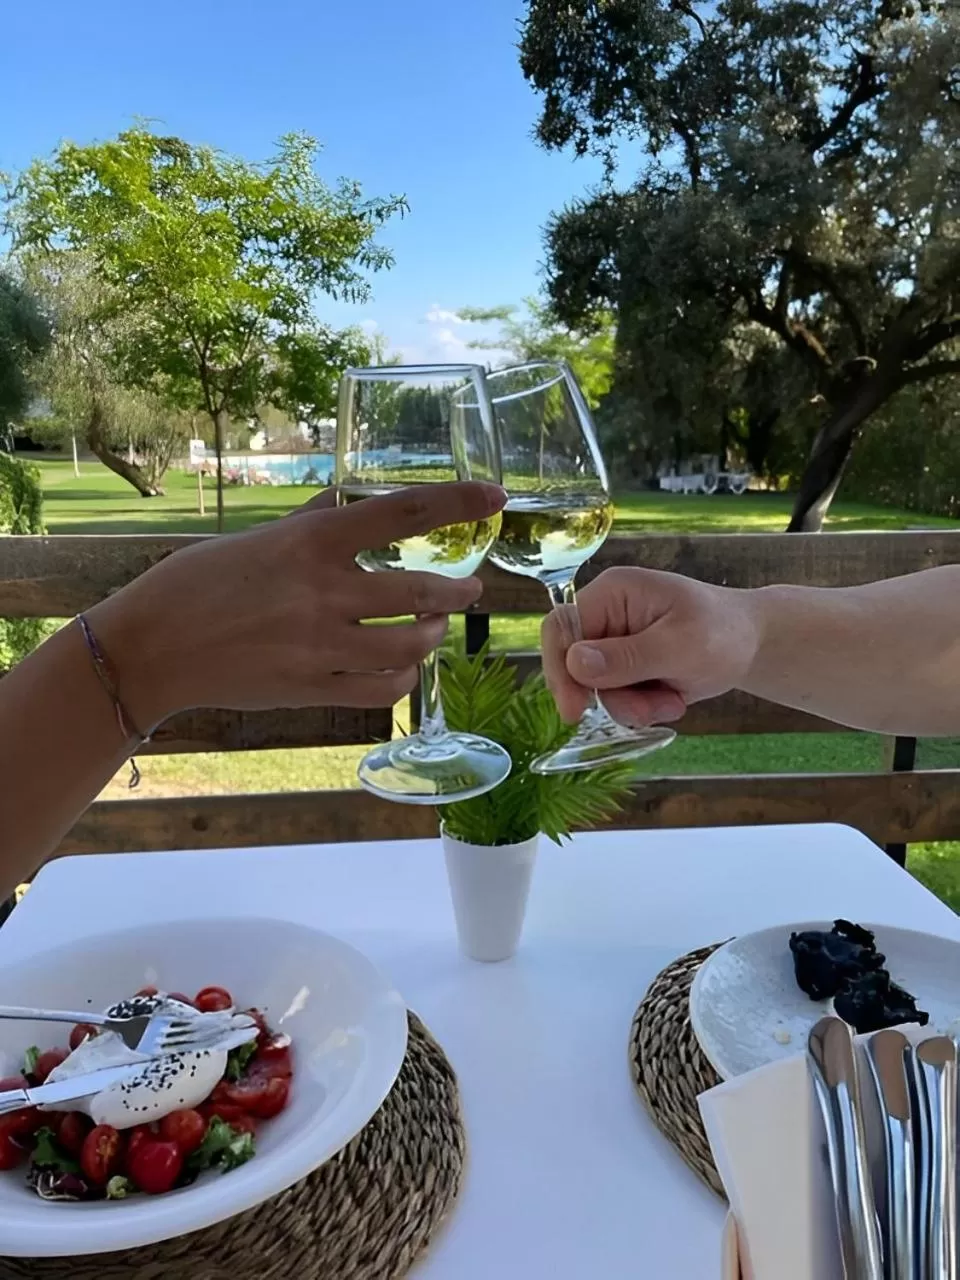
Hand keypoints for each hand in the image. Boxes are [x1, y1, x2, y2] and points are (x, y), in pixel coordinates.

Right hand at [87, 482, 505, 727]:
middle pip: (422, 590)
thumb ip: (311, 524)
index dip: (458, 503)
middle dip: (457, 591)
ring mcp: (321, 645)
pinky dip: (405, 676)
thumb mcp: (256, 539)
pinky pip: (384, 688)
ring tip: (434, 627)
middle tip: (467, 589)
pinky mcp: (313, 688)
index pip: (402, 512)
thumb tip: (345, 501)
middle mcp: (324, 591)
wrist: (152, 649)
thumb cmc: (197, 583)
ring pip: (411, 643)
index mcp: (311, 542)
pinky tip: (404, 666)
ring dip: (434, 634)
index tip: (495, 496)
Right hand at [541, 567, 761, 726]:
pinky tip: (671, 699)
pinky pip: (613, 697)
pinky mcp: (622, 666)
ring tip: (672, 701)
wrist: (752, 644)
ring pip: (595, 689)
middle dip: (611, 696)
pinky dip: (641, 707)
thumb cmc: (723, 633)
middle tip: (648, 712)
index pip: (561, 628)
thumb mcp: (680, 647)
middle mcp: (605, 615)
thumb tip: (575, 663)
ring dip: (632, 706)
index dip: (560, 669)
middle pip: (575, 666)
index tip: (576, 711)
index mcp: (612, 593)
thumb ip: (628, 657)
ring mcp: (612, 641)